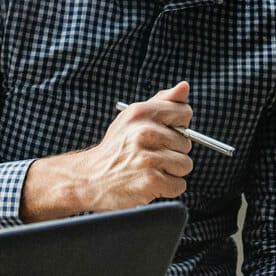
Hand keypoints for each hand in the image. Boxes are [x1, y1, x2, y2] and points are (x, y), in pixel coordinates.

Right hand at [19, 82, 194, 221]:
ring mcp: (148, 158)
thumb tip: (184, 87)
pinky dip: (168, 188)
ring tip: (150, 169)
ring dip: (171, 171)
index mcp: (142, 113)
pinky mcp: (151, 181)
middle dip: (172, 152)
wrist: (89, 178)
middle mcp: (145, 133)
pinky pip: (179, 185)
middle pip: (186, 143)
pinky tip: (150, 182)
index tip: (165, 133)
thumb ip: (162, 102)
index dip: (178, 125)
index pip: (184, 112)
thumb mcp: (132, 118)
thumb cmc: (116, 148)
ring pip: (185, 164)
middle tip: (150, 155)